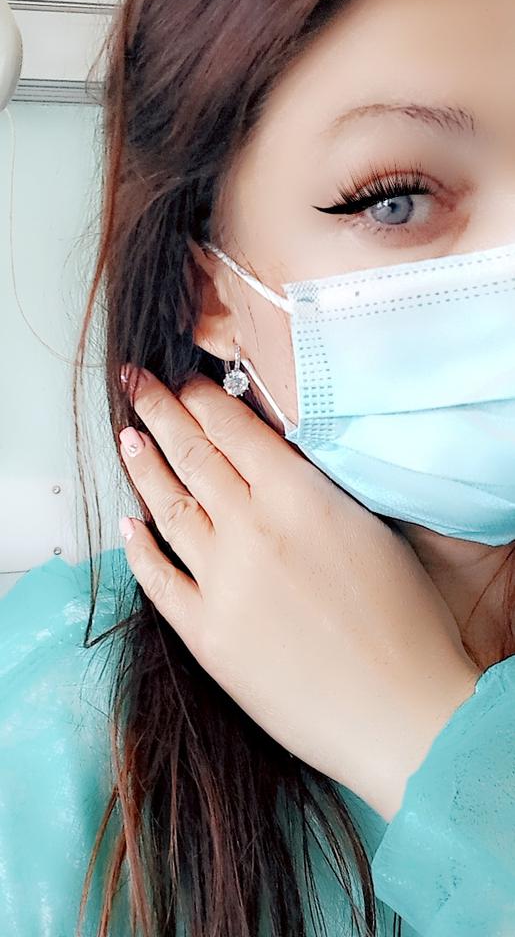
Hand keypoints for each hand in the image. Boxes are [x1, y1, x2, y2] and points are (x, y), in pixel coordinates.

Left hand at [118, 366, 480, 821]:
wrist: (400, 712)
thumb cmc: (406, 622)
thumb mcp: (369, 528)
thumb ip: (313, 488)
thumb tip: (270, 462)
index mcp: (297, 496)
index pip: (232, 428)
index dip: (201, 397)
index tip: (184, 380)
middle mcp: (249, 529)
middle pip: (191, 455)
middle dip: (157, 410)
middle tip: (135, 381)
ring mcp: (220, 582)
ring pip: (168, 508)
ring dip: (143, 467)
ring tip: (126, 438)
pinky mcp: (205, 634)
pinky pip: (158, 580)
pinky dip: (139, 549)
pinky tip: (128, 526)